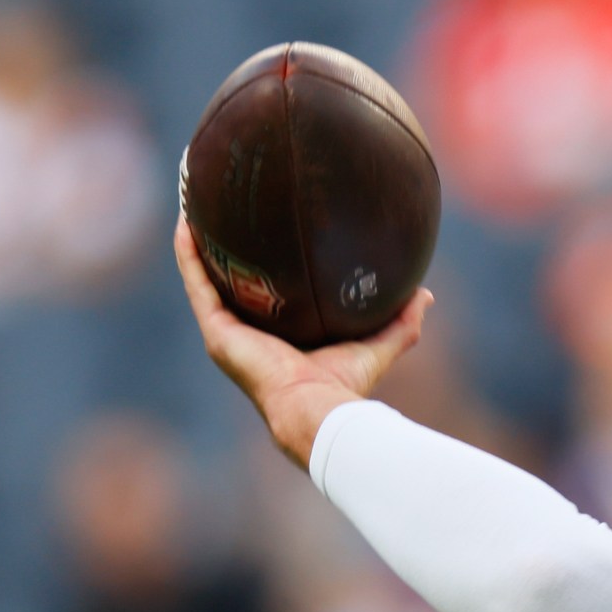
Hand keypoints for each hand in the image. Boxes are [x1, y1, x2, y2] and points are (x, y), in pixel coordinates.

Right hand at [173, 217, 432, 467]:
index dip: (262, 268)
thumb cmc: (343, 386)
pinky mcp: (216, 331)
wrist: (316, 409)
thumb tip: (425, 295)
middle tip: (224, 208)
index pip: (266, 295)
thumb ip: (400, 323)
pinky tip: (186, 222)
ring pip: (205, 278)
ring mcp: (227, 332)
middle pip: (230, 282)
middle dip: (224, 249)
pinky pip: (197, 283)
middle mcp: (246, 334)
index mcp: (276, 338)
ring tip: (194, 202)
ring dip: (197, 243)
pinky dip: (189, 254)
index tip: (265, 234)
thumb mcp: (376, 346)